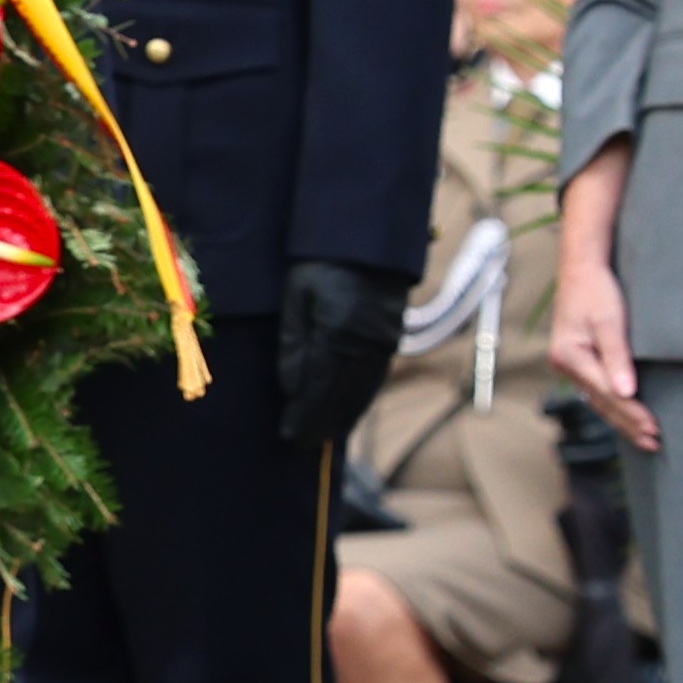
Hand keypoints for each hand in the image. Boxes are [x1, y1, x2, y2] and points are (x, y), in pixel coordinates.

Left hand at [274, 261, 408, 451]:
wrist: (369, 238)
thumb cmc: (320, 261)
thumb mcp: (296, 296)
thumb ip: (292, 343)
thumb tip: (291, 388)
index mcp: (337, 334)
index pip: (318, 389)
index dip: (303, 416)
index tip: (289, 436)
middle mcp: (365, 346)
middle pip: (341, 398)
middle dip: (321, 424)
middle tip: (301, 444)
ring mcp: (384, 345)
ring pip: (362, 394)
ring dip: (343, 418)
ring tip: (323, 435)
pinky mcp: (393, 340)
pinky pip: (375, 380)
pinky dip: (360, 400)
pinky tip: (349, 410)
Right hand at [546, 249, 655, 453]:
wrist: (581, 268)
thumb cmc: (596, 290)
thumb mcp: (609, 321)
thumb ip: (617, 357)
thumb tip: (626, 393)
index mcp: (569, 356)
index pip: (606, 393)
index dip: (631, 412)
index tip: (654, 427)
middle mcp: (564, 365)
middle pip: (601, 402)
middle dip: (628, 423)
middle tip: (654, 442)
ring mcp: (570, 365)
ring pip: (598, 401)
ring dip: (622, 420)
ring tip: (645, 438)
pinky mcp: (578, 362)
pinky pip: (597, 391)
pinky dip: (613, 406)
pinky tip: (627, 417)